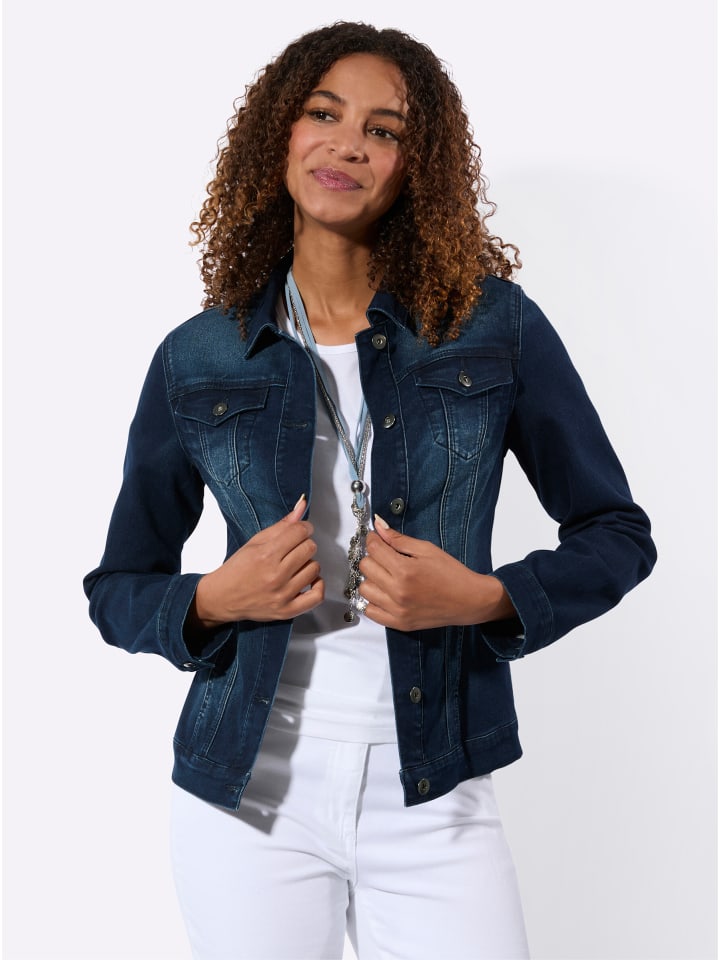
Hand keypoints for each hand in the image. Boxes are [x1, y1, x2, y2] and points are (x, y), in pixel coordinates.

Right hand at [189, 496, 323, 627]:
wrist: (222, 598)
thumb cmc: (237, 569)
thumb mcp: (255, 542)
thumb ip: (281, 525)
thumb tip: (302, 506)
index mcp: (266, 555)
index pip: (300, 532)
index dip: (303, 528)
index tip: (300, 531)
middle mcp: (275, 575)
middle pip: (310, 548)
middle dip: (304, 544)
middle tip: (294, 549)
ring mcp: (282, 595)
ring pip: (314, 568)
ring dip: (307, 564)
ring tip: (295, 565)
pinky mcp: (287, 611)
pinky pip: (316, 597)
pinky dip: (318, 585)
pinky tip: (309, 579)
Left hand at [358, 515, 515, 630]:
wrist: (469, 600)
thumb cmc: (452, 573)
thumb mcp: (426, 549)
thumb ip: (399, 539)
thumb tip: (378, 526)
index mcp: (405, 570)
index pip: (373, 549)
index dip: (373, 539)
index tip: (377, 539)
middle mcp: (398, 592)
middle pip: (365, 567)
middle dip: (373, 557)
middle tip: (386, 557)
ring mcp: (397, 610)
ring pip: (364, 589)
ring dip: (372, 579)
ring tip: (386, 576)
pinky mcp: (399, 623)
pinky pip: (370, 611)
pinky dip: (374, 601)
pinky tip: (385, 593)